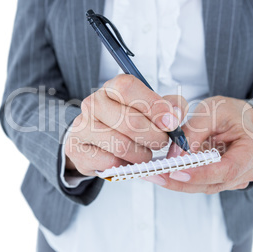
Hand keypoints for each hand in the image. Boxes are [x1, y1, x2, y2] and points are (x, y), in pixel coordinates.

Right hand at [64, 74, 187, 175]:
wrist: (97, 141)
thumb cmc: (129, 121)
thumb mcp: (153, 108)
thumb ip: (171, 106)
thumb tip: (175, 114)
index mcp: (112, 87)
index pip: (128, 87)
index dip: (153, 106)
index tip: (171, 123)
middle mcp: (93, 103)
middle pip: (129, 122)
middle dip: (155, 137)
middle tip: (162, 143)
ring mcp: (82, 126)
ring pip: (121, 145)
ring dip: (142, 154)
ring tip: (146, 153)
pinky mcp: (76, 149)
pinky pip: (109, 162)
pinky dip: (125, 165)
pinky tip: (127, 161)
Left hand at [143, 96, 252, 192]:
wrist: (238, 117)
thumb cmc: (228, 112)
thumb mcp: (211, 111)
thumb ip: (194, 132)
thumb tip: (176, 156)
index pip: (227, 169)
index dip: (201, 174)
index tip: (177, 172)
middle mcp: (249, 169)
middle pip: (213, 183)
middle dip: (182, 181)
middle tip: (155, 175)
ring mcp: (237, 178)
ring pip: (205, 187)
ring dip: (178, 183)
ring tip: (154, 174)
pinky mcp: (223, 181)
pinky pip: (202, 184)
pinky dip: (182, 180)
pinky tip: (163, 173)